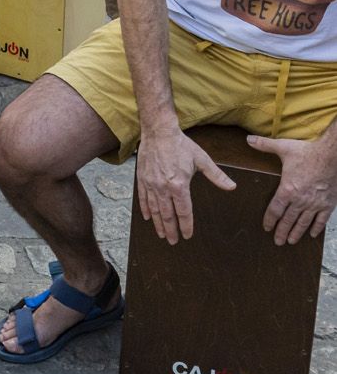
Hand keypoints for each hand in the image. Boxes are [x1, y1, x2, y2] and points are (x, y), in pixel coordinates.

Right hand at [136, 129, 235, 243]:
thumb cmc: (181, 145)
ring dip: (158, 224)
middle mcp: (163, 188)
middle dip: (170, 230)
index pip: (183, 212)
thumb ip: (217, 175)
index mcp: (179, 185)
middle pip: (167, 215)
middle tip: (173, 241)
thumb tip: (232, 187)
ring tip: (161, 234)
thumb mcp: (202, 159)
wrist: (158, 131)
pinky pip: (143, 199)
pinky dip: (146, 210)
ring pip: (154, 210)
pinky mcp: (142, 179)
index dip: (186, 225)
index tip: (188, 235)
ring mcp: (151, 184)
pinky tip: (148, 218)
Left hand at [248, 135, 336, 244]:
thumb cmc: (308, 152)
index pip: (275, 210)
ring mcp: (316, 203)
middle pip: (288, 220)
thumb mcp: (284, 148)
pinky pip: (322, 220)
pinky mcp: (328, 203)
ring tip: (291, 242)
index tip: (266, 228)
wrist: (332, 155)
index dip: (270, 220)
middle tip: (277, 242)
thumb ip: (264, 145)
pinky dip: (316, 228)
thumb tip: (248, 139)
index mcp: (288, 190)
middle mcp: (301, 200)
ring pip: (304, 222)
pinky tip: (312, 234)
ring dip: (296, 233)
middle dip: (282, 232)